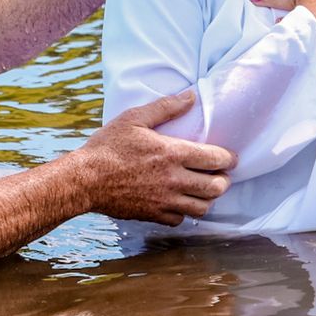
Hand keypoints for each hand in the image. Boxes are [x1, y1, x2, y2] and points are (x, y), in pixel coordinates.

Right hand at [77, 91, 235, 225]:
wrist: (84, 180)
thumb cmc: (108, 146)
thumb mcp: (135, 118)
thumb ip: (166, 107)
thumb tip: (191, 96)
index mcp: (173, 153)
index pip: (215, 159)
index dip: (229, 159)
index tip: (231, 158)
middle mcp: (174, 180)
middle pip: (216, 187)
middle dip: (224, 181)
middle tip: (221, 175)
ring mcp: (164, 200)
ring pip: (202, 208)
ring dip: (208, 199)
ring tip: (205, 190)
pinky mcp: (153, 215)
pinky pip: (180, 219)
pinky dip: (185, 212)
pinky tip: (180, 201)